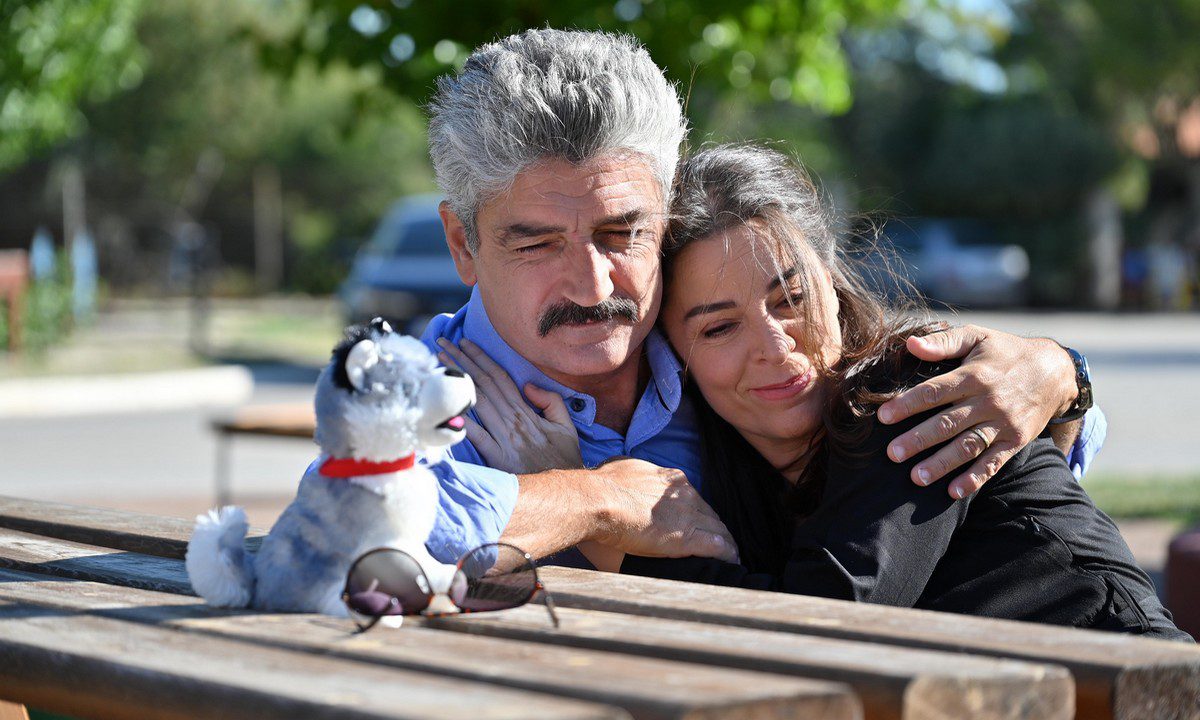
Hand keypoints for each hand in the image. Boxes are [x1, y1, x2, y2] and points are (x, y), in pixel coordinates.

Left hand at [436, 338, 583, 473]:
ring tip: (440, 364)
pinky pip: (476, 437)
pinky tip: (446, 405)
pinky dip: (461, 420)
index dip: (481, 358)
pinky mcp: (497, 459)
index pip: (500, 378)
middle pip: (483, 385)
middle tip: (442, 344)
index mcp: (527, 412)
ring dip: (458, 381)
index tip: (465, 343)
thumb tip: (528, 385)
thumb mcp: (566, 426)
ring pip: (477, 402)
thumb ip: (550, 401)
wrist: (566, 492)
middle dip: (462, 362)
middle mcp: (513, 422)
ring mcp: (504, 440)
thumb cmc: (565, 460)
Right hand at [588, 457, 739, 563]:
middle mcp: (685, 495)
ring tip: (732, 554)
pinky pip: (717, 547)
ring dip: (726, 542)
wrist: (599, 500)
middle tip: (720, 540)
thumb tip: (628, 474)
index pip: (694, 497)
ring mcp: (688, 516)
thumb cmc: (604, 485)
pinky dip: (726, 554)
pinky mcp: (687, 538)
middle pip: (709, 513)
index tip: (697, 519)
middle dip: (715, 527)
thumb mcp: (625, 468)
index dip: (697, 510)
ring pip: (718, 530)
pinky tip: (731, 561)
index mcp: (671, 479)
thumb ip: (636, 473)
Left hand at [877, 324, 1076, 498]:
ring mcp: (1003, 423)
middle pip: (947, 423)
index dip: (907, 404)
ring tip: (916, 478)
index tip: (883, 417)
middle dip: (918, 440)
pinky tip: (954, 492)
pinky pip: (994, 462)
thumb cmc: (1006, 352)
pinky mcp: (1015, 441)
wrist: (1055, 371)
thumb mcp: (977, 336)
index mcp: (974, 375)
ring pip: (968, 446)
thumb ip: (943, 341)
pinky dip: (975, 478)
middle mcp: (988, 401)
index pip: (934, 391)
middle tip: (892, 454)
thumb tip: (910, 344)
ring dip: (941, 464)